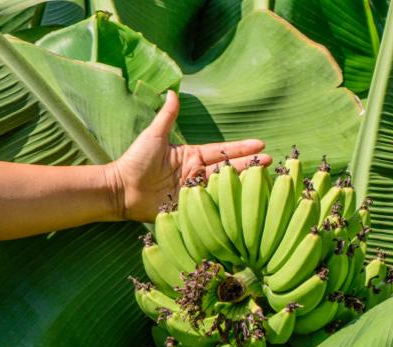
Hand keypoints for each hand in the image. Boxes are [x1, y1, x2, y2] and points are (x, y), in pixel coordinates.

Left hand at [107, 90, 271, 221]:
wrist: (121, 190)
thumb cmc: (135, 161)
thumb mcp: (153, 136)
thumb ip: (167, 117)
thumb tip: (173, 92)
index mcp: (192, 156)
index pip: (222, 151)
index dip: (241, 148)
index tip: (261, 144)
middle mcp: (197, 174)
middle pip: (228, 169)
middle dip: (250, 165)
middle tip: (270, 162)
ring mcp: (194, 192)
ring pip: (223, 187)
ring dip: (242, 184)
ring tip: (263, 181)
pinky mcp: (189, 208)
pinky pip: (211, 205)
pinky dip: (226, 204)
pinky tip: (242, 204)